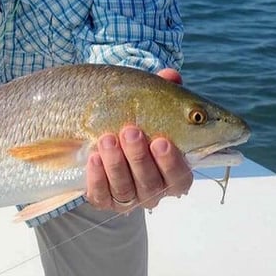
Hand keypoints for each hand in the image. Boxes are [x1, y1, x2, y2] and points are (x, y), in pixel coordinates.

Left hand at [86, 68, 192, 212]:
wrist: (98, 126)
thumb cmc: (134, 116)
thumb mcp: (147, 100)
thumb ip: (163, 89)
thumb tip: (172, 76)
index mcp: (172, 170)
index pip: (181, 177)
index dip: (173, 162)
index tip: (161, 140)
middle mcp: (153, 188)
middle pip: (152, 184)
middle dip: (140, 157)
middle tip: (130, 131)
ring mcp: (127, 196)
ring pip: (126, 189)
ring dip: (117, 164)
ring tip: (107, 139)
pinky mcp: (102, 198)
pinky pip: (100, 195)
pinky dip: (97, 178)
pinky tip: (93, 157)